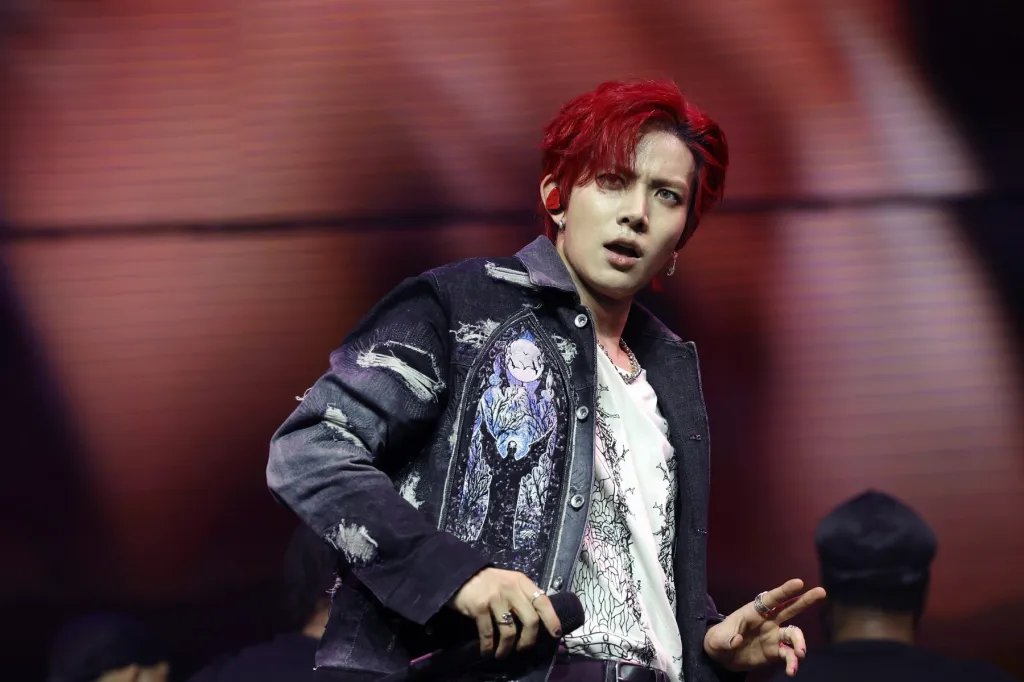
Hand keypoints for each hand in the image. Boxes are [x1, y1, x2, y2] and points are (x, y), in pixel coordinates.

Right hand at [448, 567, 562, 657]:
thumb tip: (539, 621)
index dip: (551, 619)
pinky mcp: (479, 607)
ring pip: (510, 631)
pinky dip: (488, 646)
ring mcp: (495, 598)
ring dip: (507, 648)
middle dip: (529, 640)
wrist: (460, 575)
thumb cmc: (489, 583)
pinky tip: (488, 650)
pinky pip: (488, 633)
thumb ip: (523, 596)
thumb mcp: (510, 582)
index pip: (543, 600)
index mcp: (522, 581)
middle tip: (523, 649)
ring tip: (502, 653)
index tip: (556, 633)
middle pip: (530, 620)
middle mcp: (511, 588)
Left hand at [703, 578, 825, 676]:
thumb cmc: (718, 639)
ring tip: (800, 655)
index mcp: (754, 611)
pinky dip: (792, 662)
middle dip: (806, 599)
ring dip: (800, 643)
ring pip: (794, 634)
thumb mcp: (717, 639)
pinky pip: (789, 655)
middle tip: (822, 592)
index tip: (799, 583)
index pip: (771, 598)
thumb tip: (737, 641)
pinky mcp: (776, 651)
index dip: (785, 590)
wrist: (722, 657)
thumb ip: (727, 639)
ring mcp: (774, 635)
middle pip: (790, 608)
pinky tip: (791, 671)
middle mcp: (768, 621)